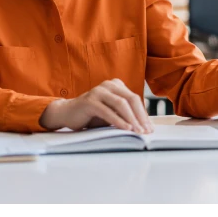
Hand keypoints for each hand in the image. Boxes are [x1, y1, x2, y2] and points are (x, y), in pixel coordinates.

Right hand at [39, 79, 153, 133]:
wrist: (67, 113)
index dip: (144, 114)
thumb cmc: (91, 115)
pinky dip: (118, 121)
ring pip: (121, 104)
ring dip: (132, 119)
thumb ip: (125, 114)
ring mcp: (98, 91)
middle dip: (141, 116)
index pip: (135, 99)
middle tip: (147, 131)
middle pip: (131, 99)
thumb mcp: (111, 113)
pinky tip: (126, 128)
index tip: (150, 128)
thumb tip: (145, 126)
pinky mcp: (90, 101)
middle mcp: (108, 85)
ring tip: (138, 131)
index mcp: (116, 85)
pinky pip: (108, 111)